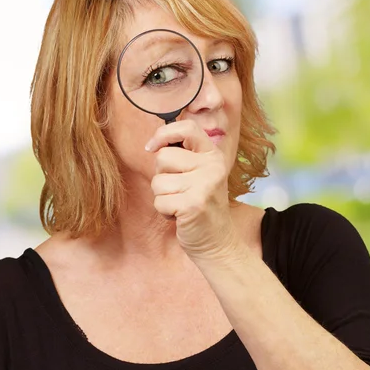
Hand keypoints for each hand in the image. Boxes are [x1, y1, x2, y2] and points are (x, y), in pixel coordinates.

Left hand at [146, 120, 240, 261]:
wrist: (217, 242)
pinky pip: (159, 201)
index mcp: (213, 155)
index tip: (152, 147)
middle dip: (162, 176)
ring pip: (157, 181)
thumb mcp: (200, 175)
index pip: (187, 128)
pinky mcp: (193, 205)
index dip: (163, 134)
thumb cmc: (201, 206)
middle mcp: (212, 167)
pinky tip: (180, 216)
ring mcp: (204, 185)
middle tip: (180, 190)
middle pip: (163, 157)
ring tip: (181, 204)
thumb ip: (184, 157)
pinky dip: (164, 212)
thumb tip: (154, 144)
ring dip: (163, 196)